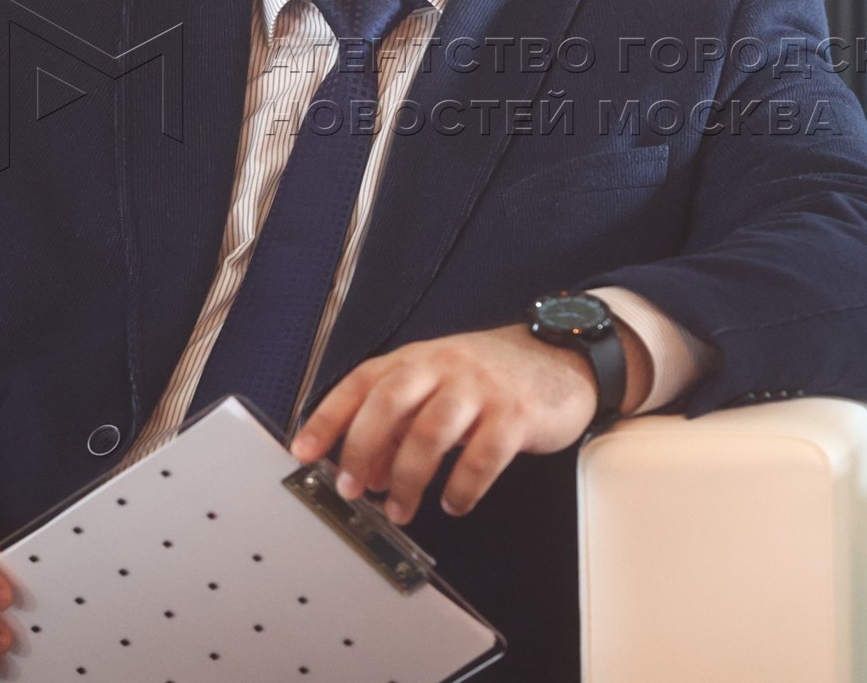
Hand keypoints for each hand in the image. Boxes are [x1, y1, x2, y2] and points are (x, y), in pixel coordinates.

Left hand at [290, 323, 646, 525]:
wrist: (564, 360)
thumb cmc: (493, 378)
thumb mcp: (440, 387)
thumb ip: (401, 422)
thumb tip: (362, 469)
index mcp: (418, 359)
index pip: (362, 382)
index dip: (328, 417)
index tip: (302, 452)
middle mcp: (445, 367)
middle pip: (390, 400)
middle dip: (362, 448)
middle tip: (351, 488)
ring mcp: (481, 389)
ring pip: (431, 432)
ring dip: (408, 478)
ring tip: (400, 509)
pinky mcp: (516, 414)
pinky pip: (483, 456)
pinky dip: (462, 487)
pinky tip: (454, 502)